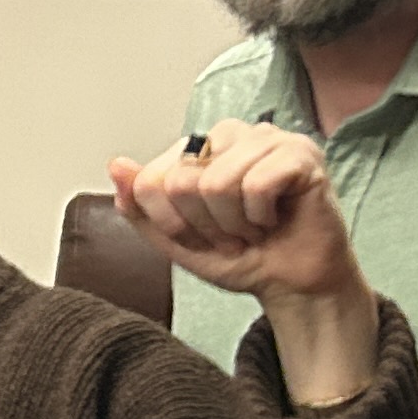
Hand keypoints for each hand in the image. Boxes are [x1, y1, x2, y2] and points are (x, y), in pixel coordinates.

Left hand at [114, 123, 377, 405]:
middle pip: (181, 181)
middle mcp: (230, 133)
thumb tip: (117, 165)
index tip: (204, 235)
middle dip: (206, 225)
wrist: (290, 285)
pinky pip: (258, 184)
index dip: (174, 223)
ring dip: (235, 224)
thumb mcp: (176, 239)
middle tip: (234, 233)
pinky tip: (276, 218)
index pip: (151, 181)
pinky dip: (262, 216)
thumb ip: (140, 206)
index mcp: (197, 146)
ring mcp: (267, 138)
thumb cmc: (241, 256)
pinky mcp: (300, 153)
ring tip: (255, 226)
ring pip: (217, 183)